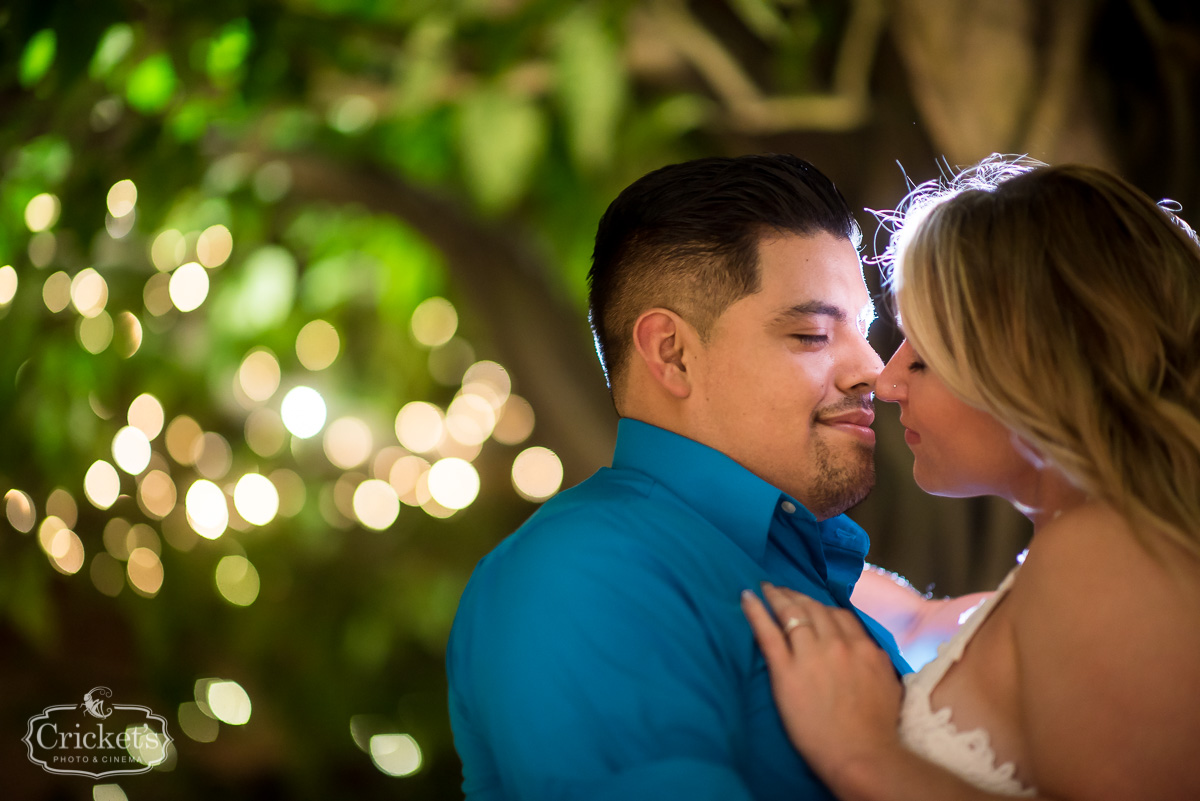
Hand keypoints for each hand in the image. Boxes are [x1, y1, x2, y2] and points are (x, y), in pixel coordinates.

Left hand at [741, 584, 903, 784]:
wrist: (861, 754)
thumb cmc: (878, 729)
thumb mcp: (888, 685)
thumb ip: (877, 661)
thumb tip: (870, 652)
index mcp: (863, 648)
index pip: (839, 616)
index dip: (822, 607)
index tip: (812, 604)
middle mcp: (837, 644)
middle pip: (814, 609)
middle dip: (798, 596)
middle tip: (784, 589)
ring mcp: (810, 655)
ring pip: (791, 614)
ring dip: (778, 597)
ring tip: (767, 588)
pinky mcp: (785, 670)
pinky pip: (767, 633)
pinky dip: (756, 612)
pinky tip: (746, 597)